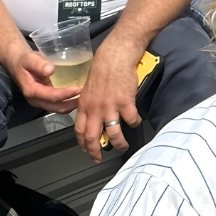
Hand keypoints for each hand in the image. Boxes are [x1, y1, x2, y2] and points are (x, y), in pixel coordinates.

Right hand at [11, 45, 80, 115]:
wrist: (17, 62)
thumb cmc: (24, 60)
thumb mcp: (30, 59)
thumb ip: (39, 64)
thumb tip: (50, 70)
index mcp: (31, 91)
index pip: (51, 97)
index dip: (65, 94)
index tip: (78, 89)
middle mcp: (36, 100)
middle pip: (56, 107)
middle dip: (71, 103)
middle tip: (86, 96)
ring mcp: (40, 101)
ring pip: (57, 108)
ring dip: (71, 105)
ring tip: (84, 98)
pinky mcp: (45, 99)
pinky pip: (57, 104)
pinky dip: (68, 102)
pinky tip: (77, 96)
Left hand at [74, 44, 141, 161]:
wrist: (115, 56)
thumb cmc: (102, 69)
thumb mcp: (88, 88)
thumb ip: (89, 104)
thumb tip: (92, 118)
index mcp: (84, 106)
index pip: (79, 131)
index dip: (83, 145)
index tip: (88, 150)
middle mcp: (95, 109)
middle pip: (93, 138)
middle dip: (96, 152)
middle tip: (100, 158)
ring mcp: (110, 107)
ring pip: (113, 134)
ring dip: (119, 144)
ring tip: (122, 146)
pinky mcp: (126, 103)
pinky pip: (131, 120)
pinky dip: (134, 123)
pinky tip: (136, 122)